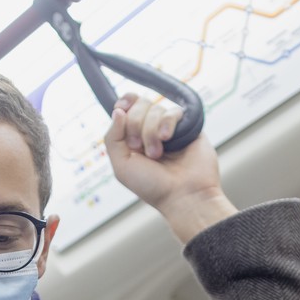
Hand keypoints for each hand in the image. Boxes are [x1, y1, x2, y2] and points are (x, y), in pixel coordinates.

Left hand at [105, 93, 235, 243]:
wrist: (183, 195)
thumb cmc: (152, 186)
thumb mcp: (122, 166)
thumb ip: (113, 137)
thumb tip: (118, 110)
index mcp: (133, 137)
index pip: (127, 106)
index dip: (124, 103)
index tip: (121, 110)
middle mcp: (151, 129)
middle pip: (139, 104)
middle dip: (135, 123)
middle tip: (139, 147)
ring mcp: (169, 127)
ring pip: (155, 108)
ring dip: (151, 131)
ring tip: (157, 153)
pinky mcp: (187, 127)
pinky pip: (173, 112)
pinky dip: (167, 124)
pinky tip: (168, 139)